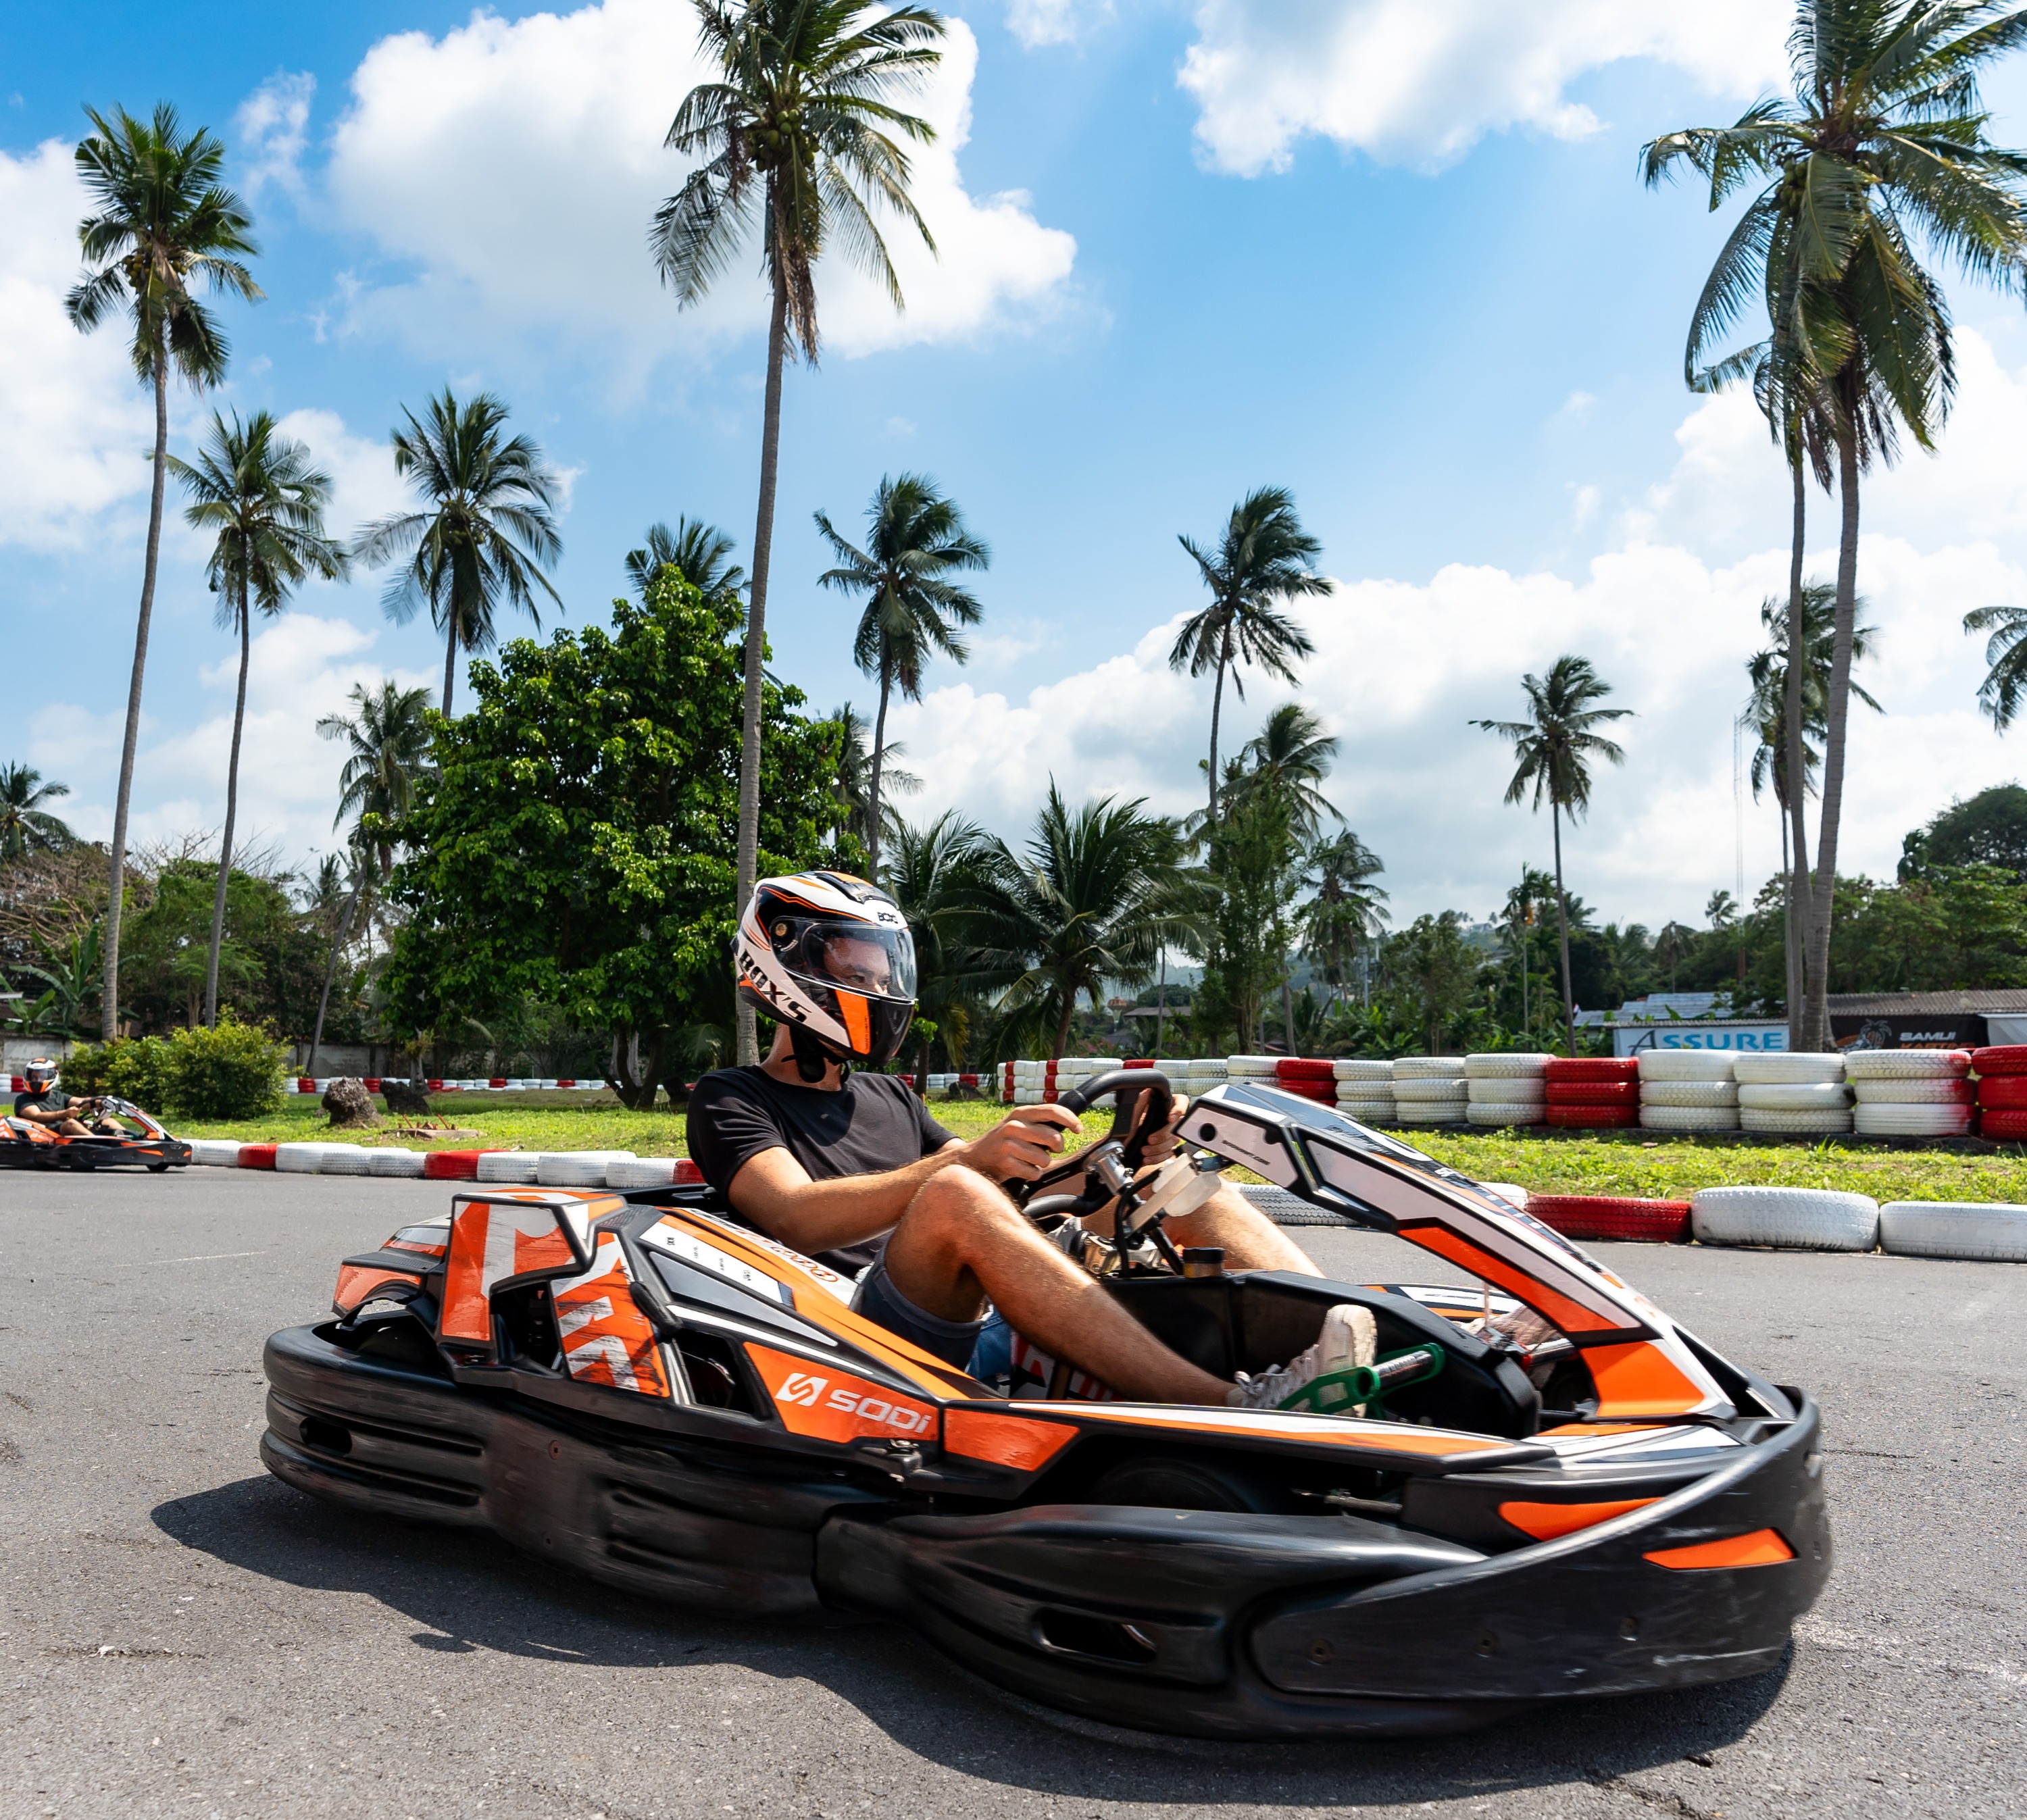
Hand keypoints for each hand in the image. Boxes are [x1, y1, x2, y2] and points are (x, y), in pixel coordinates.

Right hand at [961, 1104, 1080, 1185]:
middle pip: (1052, 1137)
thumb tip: (1069, 1124)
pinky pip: (1033, 1173)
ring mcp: (1008, 1144)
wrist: (974, 1158)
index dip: (1070, 1119)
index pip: (1052, 1110)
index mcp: (1020, 1113)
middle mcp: (1014, 1126)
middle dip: (1057, 1148)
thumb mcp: (1019, 1125)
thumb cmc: (1004, 1141)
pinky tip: (1021, 1169)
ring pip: (1044, 1159)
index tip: (1079, 1129)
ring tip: (1030, 1160)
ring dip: (1041, 1164)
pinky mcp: (1005, 1163)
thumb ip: (1040, 1123)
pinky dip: (1032, 1174)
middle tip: (1051, 1150)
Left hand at [1134, 1090, 1190, 1165]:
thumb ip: (1141, 1101)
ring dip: (1158, 1148)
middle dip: (1162, 1135)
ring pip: (1173, 1142)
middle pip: (1177, 1127)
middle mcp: (1172, 1119)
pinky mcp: (1167, 1148)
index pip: (1182, 1103)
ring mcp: (1170, 1134)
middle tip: (1150, 1139)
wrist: (1124, 1142)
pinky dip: (1157, 1157)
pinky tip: (1148, 1157)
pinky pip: (1168, 1154)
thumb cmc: (1131, 1123)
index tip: (1170, 1118)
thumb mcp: (1134, 1112)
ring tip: (1145, 1150)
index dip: (1178, 1110)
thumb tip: (1146, 1091)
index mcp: (1167, 1105)